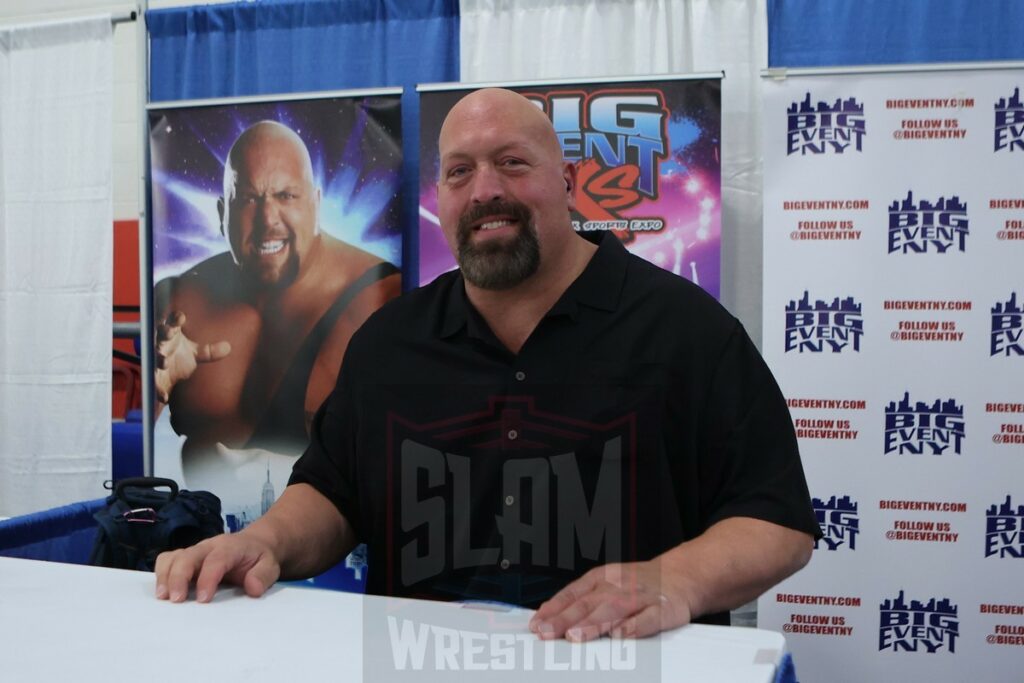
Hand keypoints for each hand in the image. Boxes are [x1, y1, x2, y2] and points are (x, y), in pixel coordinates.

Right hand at [154, 311, 230, 402]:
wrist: (163, 377)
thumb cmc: (178, 358)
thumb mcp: (194, 355)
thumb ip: (209, 352)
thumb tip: (228, 347)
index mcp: (171, 337)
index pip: (172, 323)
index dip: (175, 319)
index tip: (182, 317)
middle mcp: (161, 346)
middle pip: (160, 336)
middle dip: (164, 334)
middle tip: (170, 333)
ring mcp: (154, 361)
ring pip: (154, 357)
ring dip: (158, 358)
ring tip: (163, 362)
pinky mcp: (152, 377)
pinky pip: (153, 383)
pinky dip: (158, 390)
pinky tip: (164, 397)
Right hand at [154, 532, 279, 602]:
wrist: (254, 544)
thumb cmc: (259, 558)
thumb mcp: (270, 566)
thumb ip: (263, 576)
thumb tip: (252, 588)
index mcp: (230, 547)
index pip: (216, 560)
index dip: (208, 578)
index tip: (203, 599)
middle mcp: (208, 547)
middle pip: (188, 556)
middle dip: (179, 577)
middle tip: (175, 601)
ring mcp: (195, 552)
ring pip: (173, 557)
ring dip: (165, 576)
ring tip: (163, 598)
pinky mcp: (186, 558)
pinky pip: (167, 560)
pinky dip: (161, 575)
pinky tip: (163, 592)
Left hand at [528, 560, 692, 641]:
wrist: (680, 576)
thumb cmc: (637, 583)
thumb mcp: (604, 583)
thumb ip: (578, 600)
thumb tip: (546, 615)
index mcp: (601, 579)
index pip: (572, 594)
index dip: (553, 609)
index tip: (537, 624)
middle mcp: (618, 586)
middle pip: (588, 603)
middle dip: (566, 619)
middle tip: (548, 633)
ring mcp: (640, 597)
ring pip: (614, 609)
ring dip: (593, 623)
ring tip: (576, 636)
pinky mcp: (662, 610)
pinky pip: (648, 618)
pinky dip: (634, 626)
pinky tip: (620, 635)